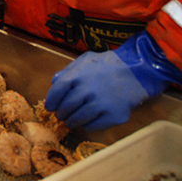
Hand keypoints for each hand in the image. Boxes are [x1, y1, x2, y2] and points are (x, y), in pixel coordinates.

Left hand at [44, 31, 181, 130]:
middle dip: (61, 113)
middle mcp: (87, 91)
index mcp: (78, 76)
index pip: (57, 91)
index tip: (49, 107)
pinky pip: (93, 126)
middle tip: (61, 115)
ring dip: (71, 122)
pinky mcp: (113, 116)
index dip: (51, 101)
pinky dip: (86, 126)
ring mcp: (101, 104)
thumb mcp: (85, 60)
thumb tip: (54, 82)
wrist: (137, 72)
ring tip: (70, 121)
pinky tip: (86, 122)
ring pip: (77, 119)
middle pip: (66, 108)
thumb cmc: (108, 65)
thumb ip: (68, 70)